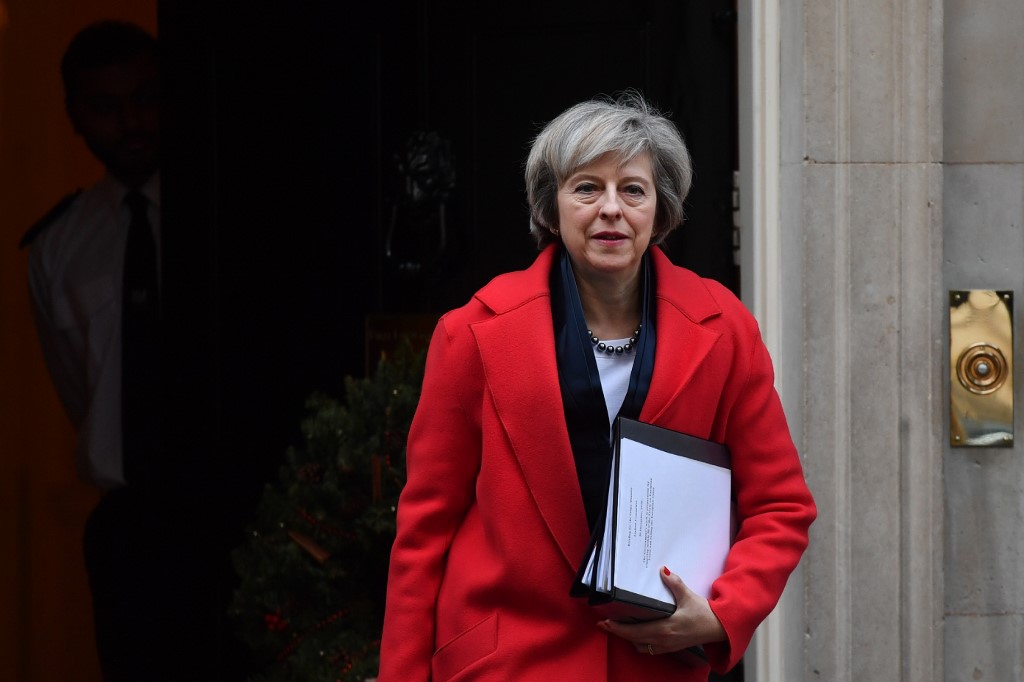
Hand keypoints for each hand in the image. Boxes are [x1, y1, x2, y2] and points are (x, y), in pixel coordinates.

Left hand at [596, 566, 725, 655]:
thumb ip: (674, 584)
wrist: (719, 629)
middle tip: (603, 625)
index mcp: (665, 628)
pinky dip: (640, 643)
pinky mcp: (672, 647)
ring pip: (641, 646)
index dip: (619, 628)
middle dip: (617, 633)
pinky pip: (650, 648)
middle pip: (634, 639)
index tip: (606, 622)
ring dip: (628, 639)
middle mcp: (663, 640)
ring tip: (618, 629)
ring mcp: (667, 646)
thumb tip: (663, 571)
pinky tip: (637, 635)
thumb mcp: (688, 596)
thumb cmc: (704, 614)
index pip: (635, 631)